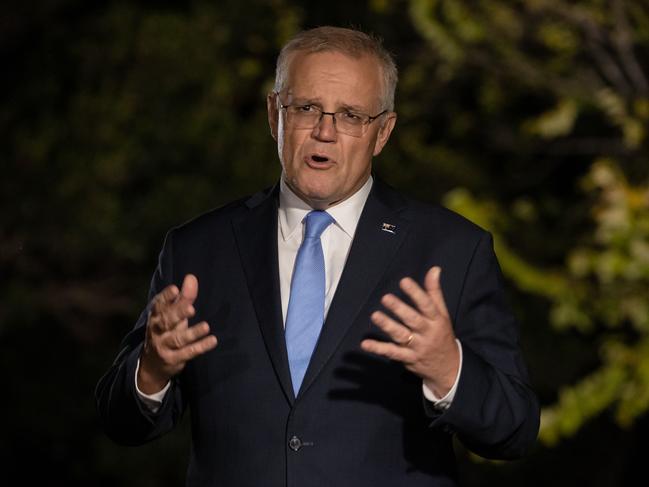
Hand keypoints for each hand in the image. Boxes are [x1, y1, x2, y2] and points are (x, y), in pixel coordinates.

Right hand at [138, 274, 217, 393]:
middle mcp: (157, 331)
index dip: (166, 297)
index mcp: (156, 316)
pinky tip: (212, 340)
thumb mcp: (172, 314)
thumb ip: (183, 297)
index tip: (174, 289)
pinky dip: (200, 347)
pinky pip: (188, 352)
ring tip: (206, 326)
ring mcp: (164, 346)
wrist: (152, 364)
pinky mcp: (174, 359)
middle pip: (167, 321)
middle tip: (191, 308)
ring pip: (178, 339)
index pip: (159, 305)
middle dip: (178, 314)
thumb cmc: (166, 331)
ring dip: (192, 333)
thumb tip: (191, 277)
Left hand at [360, 266, 458, 397]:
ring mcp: (417, 347)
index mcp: (436, 320)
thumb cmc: (442, 335)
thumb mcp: (442, 314)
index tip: (404, 281)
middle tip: (386, 298)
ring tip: (375, 316)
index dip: (416, 293)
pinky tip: (366, 344)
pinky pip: (392, 353)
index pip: (427, 305)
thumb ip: (434, 292)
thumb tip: (434, 269)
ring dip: (388, 326)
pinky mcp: (408, 359)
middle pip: (413, 320)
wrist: (449, 368)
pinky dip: (378, 349)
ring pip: (402, 336)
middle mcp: (427, 333)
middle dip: (400, 309)